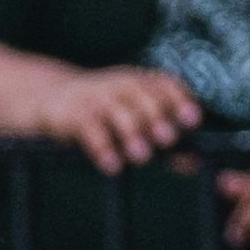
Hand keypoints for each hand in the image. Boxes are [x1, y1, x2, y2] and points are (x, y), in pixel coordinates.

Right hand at [45, 64, 205, 174]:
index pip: (165, 84)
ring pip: (118, 111)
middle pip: (143, 96)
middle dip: (157, 117)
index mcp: (140, 84)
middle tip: (168, 139)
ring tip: (142, 156)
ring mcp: (97, 98)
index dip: (180, 100)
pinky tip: (111, 165)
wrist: (53, 100)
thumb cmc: (106, 115)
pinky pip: (89, 129)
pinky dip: (102, 147)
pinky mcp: (74, 114)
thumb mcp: (135, 122)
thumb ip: (163, 141)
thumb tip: (196, 163)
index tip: (193, 120)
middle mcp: (121, 86)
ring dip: (132, 133)